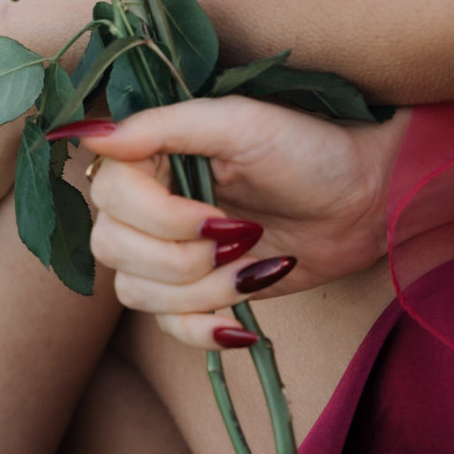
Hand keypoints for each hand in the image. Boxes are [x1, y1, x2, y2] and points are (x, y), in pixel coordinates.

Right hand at [84, 97, 406, 348]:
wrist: (366, 199)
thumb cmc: (307, 148)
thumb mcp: (238, 122)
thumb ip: (162, 126)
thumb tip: (88, 135)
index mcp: (149, 155)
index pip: (109, 197)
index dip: (160, 218)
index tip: (218, 214)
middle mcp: (148, 202)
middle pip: (112, 248)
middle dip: (182, 257)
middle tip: (242, 236)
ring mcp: (170, 250)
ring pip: (135, 293)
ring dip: (201, 291)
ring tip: (253, 264)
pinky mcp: (199, 292)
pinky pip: (167, 328)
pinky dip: (201, 331)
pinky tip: (239, 322)